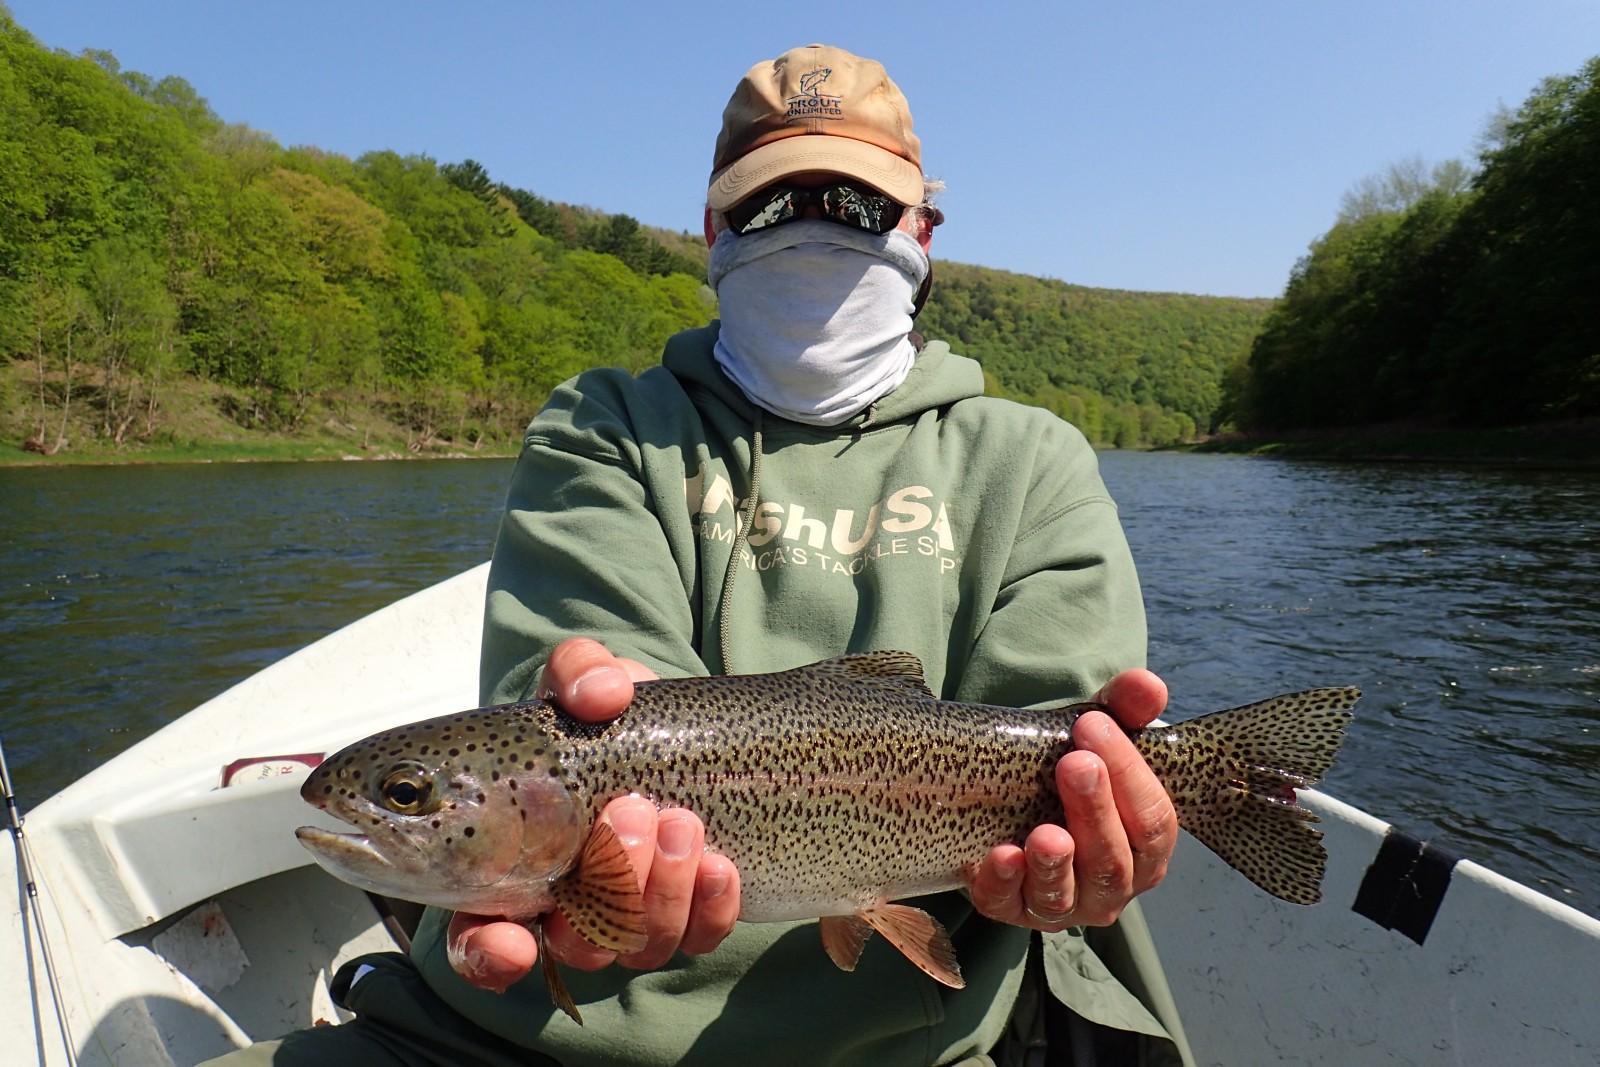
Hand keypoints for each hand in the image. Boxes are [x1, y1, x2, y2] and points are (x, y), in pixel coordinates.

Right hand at [447, 639, 741, 990]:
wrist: (670, 728)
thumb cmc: (602, 717)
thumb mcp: (582, 682)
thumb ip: (579, 673)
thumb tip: (601, 694)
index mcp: (511, 866)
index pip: (479, 942)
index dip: (491, 955)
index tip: (513, 940)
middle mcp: (567, 907)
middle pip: (578, 942)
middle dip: (609, 882)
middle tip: (629, 809)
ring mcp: (631, 917)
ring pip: (641, 943)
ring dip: (662, 889)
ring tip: (680, 820)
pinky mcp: (690, 914)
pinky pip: (700, 935)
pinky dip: (711, 906)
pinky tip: (720, 864)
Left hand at [967, 669, 1175, 929]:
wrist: (1014, 801)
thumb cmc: (1070, 772)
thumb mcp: (1097, 736)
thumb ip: (1125, 710)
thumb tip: (1149, 685)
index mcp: (1145, 847)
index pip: (1153, 821)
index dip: (1129, 774)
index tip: (1093, 726)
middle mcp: (1113, 885)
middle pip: (1112, 859)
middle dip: (1094, 810)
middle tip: (1073, 763)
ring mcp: (1064, 903)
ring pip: (1066, 894)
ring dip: (1055, 863)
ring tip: (1044, 834)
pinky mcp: (1012, 908)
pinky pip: (1009, 903)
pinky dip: (1004, 882)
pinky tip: (1000, 855)